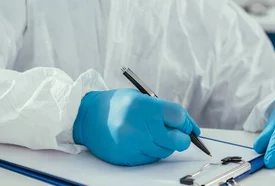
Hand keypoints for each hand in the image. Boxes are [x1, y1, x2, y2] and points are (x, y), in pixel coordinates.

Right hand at [73, 89, 199, 165]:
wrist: (85, 117)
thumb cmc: (114, 105)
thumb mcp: (138, 98)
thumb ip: (162, 110)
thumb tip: (186, 125)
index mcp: (144, 107)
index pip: (178, 117)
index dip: (187, 123)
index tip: (189, 127)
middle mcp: (139, 127)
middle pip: (177, 140)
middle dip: (181, 138)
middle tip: (177, 135)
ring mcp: (133, 144)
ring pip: (165, 151)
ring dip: (165, 145)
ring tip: (151, 134)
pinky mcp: (128, 157)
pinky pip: (151, 159)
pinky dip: (151, 152)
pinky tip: (140, 142)